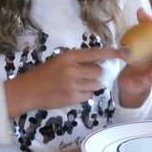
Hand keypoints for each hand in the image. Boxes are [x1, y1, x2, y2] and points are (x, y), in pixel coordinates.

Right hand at [4, 47, 121, 116]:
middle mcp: (73, 69)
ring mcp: (73, 85)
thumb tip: (100, 60)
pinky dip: (85, 94)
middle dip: (96, 74)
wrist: (28, 91)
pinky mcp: (73, 98)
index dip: (111, 53)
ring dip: (91, 84)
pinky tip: (73, 92)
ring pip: (96, 84)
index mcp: (69, 57)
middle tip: (84, 75)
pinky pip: (89, 95)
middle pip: (99, 71)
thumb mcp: (60, 60)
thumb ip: (78, 60)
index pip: (96, 53)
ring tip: (77, 84)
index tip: (123, 53)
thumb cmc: (44, 74)